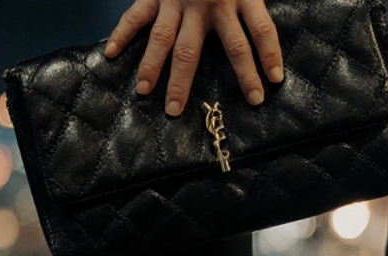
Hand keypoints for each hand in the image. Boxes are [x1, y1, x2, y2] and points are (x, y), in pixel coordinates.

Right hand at [104, 0, 283, 116]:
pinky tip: (111, 53)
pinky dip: (123, 32)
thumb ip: (259, 2)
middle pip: (197, 50)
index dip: (269, 55)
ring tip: (145, 92)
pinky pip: (137, 14)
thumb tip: (276, 35)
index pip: (260, 30)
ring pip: (165, 39)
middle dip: (188, 82)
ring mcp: (179, 0)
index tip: (274, 81)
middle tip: (178, 111)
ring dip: (154, 67)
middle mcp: (209, 3)